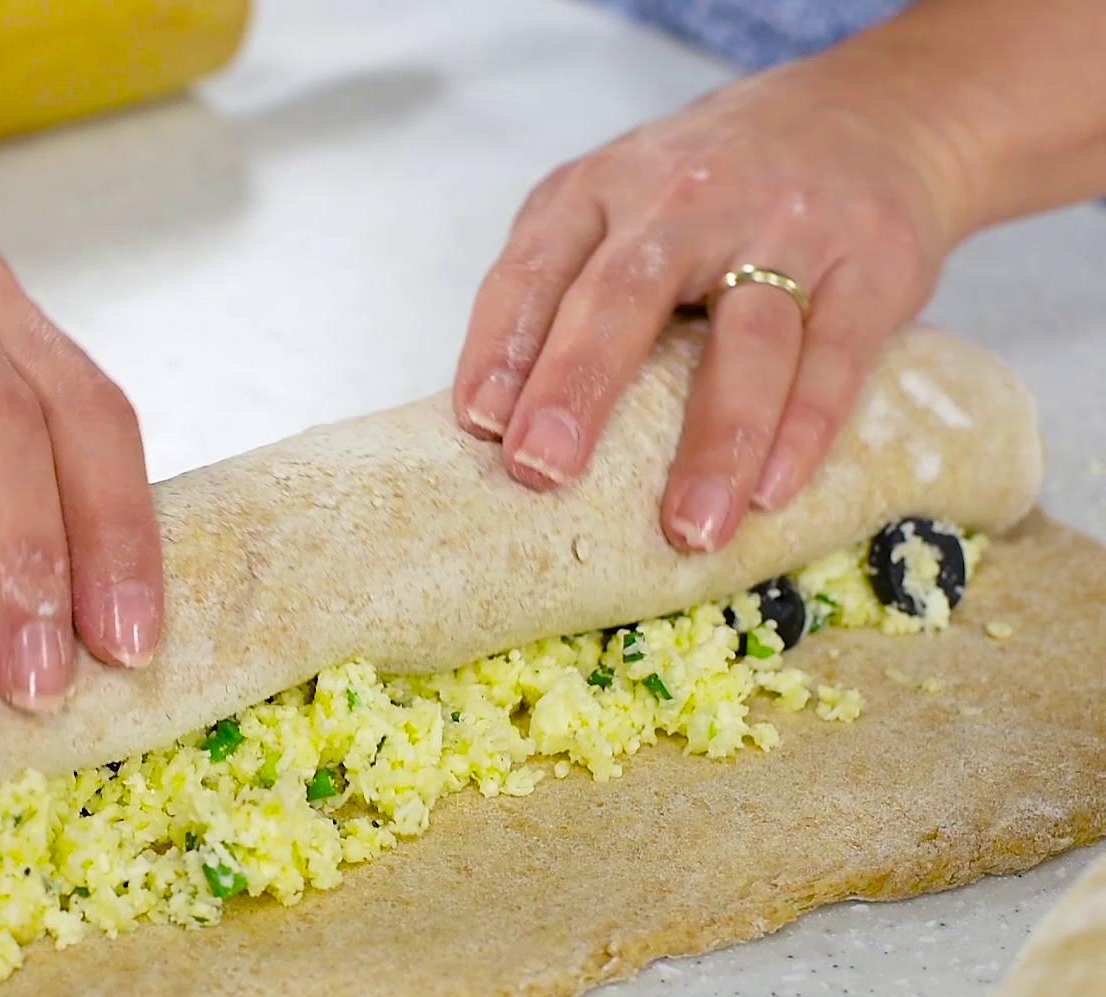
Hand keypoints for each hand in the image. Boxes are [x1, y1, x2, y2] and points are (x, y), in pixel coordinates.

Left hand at [451, 54, 973, 550]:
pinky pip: (834, 353)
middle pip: (623, 296)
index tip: (480, 425)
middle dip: (577, 386)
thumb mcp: (618, 205)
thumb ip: (561, 288)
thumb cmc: (710, 189)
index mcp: (600, 192)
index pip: (532, 271)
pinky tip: (772, 491)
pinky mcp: (872, 261)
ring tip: (689, 531)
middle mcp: (684, 201)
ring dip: (715, 441)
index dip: (500, 349)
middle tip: (544, 471)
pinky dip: (804, 427)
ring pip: (746, 341)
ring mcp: (784, 227)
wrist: (873, 109)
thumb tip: (500, 425)